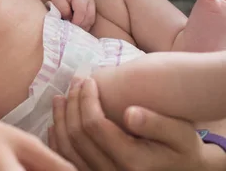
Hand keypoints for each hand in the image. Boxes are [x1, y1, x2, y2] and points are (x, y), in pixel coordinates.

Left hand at [49, 78, 213, 170]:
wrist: (184, 170)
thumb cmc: (182, 147)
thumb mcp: (179, 132)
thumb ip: (156, 122)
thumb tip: (129, 112)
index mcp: (131, 161)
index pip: (95, 125)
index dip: (86, 99)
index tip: (88, 80)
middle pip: (77, 136)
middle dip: (72, 105)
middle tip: (74, 83)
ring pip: (67, 149)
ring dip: (60, 120)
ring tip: (61, 97)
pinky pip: (66, 160)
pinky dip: (57, 140)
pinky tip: (57, 121)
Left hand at [50, 0, 95, 30]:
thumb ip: (63, 8)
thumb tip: (69, 18)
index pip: (82, 12)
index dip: (76, 21)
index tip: (68, 26)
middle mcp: (90, 2)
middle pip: (89, 18)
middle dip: (79, 26)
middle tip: (70, 29)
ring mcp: (93, 7)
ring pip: (91, 22)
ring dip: (82, 27)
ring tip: (72, 29)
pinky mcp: (92, 12)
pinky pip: (90, 23)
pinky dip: (84, 27)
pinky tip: (76, 28)